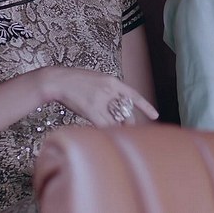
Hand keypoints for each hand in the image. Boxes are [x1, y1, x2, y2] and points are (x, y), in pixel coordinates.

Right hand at [38, 67, 158, 126]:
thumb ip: (109, 92)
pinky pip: (103, 125)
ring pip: (115, 121)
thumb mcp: (97, 80)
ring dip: (116, 127)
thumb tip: (117, 108)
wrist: (58, 80)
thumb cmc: (76, 81)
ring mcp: (100, 100)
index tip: (155, 115)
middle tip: (127, 127)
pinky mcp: (90, 110)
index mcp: (112, 82)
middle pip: (125, 111)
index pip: (134, 95)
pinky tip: (104, 133)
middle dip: (127, 121)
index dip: (145, 106)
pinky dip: (105, 130)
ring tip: (114, 130)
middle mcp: (109, 91)